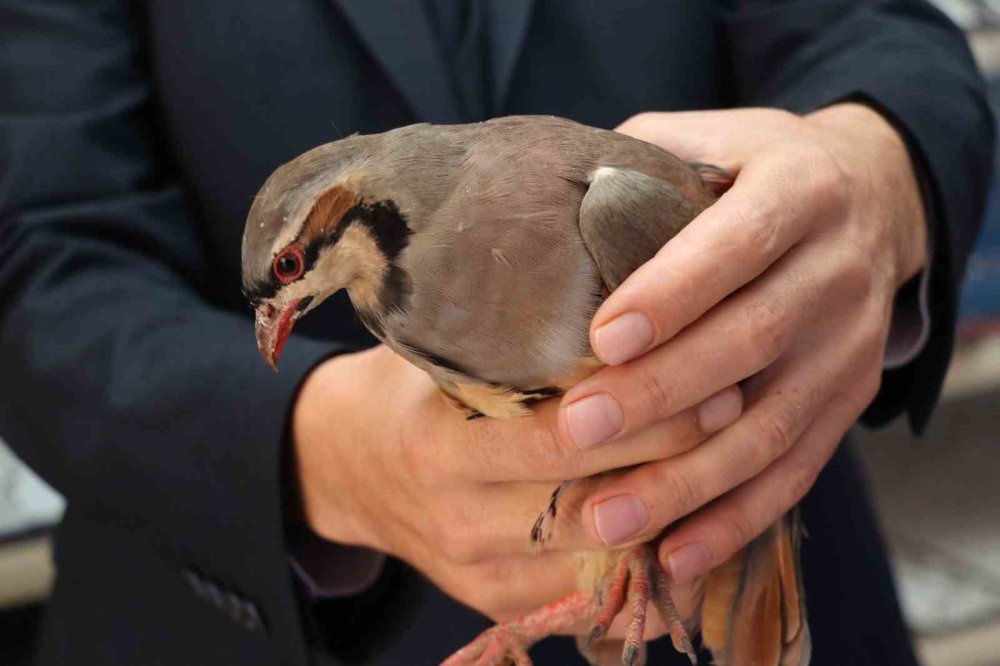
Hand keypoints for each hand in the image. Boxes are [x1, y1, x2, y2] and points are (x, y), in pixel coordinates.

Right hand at [291, 345, 740, 622]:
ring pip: (603, 559)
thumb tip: (621, 284)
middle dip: (676, 463)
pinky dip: (648, 563)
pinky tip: (695, 521)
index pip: (558, 438)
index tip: (712, 378)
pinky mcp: (501, 603)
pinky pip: (590, 597)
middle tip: (739, 411)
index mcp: (440, 446)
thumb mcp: (441, 351)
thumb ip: (513, 337)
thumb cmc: (408, 390)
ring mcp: (480, 574)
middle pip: (593, 505)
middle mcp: (460, 521)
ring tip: (732, 464)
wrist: (348, 467)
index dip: (644, 412)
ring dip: (674, 515)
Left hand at [557, 104, 926, 582]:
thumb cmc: (755, 168)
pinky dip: (736, 520)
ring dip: (688, 480)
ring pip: (773, 426)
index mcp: (802, 189)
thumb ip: (636, 170)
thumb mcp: (708, 140)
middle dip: (662, 393)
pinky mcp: (849, 402)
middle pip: (751, 341)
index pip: (737, 243)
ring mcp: (852, 346)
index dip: (673, 292)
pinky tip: (675, 556)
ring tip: (607, 518)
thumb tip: (536, 211)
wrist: (872, 197)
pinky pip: (797, 472)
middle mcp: (839, 270)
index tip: (601, 337)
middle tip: (577, 429)